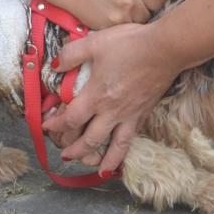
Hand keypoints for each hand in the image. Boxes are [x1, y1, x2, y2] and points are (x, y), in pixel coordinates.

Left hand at [42, 22, 181, 173]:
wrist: (165, 49)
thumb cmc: (130, 44)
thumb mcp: (94, 42)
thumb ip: (71, 55)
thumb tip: (55, 66)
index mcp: (96, 96)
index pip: (70, 119)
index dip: (56, 125)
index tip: (47, 126)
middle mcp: (111, 112)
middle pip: (89, 140)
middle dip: (74, 150)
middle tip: (65, 155)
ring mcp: (129, 116)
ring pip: (114, 147)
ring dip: (103, 160)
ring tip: (97, 170)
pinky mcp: (143, 114)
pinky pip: (131, 139)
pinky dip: (124, 152)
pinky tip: (122, 156)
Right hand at [51, 0, 183, 28]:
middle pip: (163, 3)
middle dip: (156, 3)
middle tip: (145, 1)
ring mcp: (127, 4)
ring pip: (150, 18)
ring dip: (144, 16)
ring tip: (130, 8)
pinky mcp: (117, 22)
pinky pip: (135, 28)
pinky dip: (131, 25)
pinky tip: (121, 15)